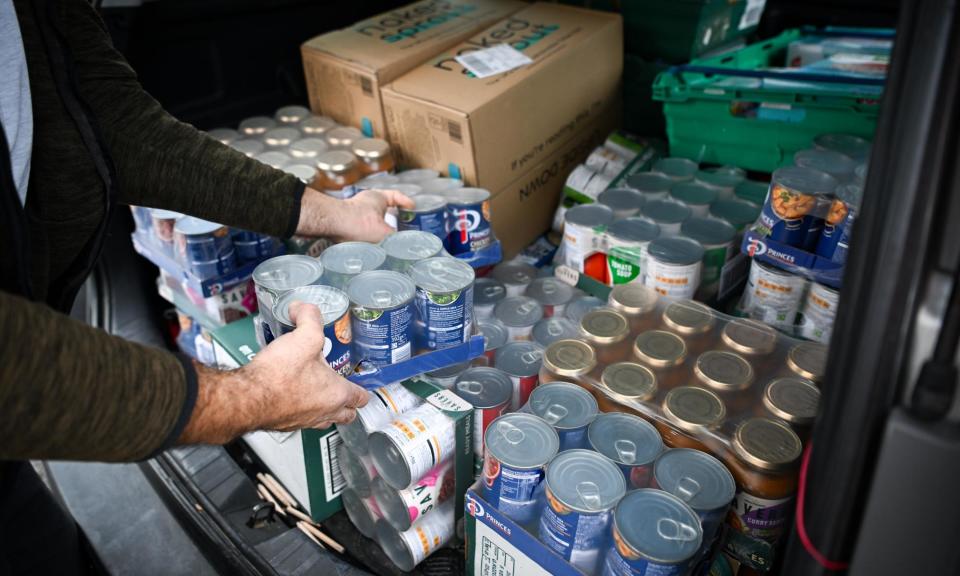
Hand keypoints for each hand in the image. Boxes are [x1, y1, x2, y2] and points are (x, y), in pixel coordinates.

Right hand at [178, 302, 367, 444]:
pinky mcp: (284, 423)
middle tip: (342, 391)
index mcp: (337, 394)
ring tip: (317, 391)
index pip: (361, 398)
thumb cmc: (278, 377)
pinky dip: (301, 409)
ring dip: (324, 408)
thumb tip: (305, 307)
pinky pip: (300, 419)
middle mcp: (323, 412)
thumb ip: (309, 318)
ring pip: (323, 419)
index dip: (363, 389)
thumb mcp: (303, 337)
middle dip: (347, 404)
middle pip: (346, 415)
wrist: (248, 398)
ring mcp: (304, 421)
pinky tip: (291, 393)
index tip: (361, 385)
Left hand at [296, 187, 414, 242]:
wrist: (332, 225)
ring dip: (382, 230)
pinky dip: (370, 238)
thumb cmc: (358, 222)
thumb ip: (397, 241)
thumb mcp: (384, 234)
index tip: (413, 209)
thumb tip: (406, 249)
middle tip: (403, 228)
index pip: (396, 196)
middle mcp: (366, 202)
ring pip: (374, 221)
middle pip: (384, 209)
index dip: (406, 202)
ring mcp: (356, 212)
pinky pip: (363, 230)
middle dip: (394, 219)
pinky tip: (375, 247)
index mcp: (378, 198)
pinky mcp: (347, 224)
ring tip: (390, 241)